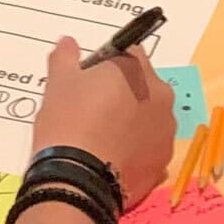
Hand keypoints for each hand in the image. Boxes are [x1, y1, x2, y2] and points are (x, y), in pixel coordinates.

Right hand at [32, 37, 176, 205]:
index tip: (89, 80)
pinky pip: (150, 145)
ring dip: (132, 120)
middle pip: (143, 85)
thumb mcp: (58, 84)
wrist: (78, 181)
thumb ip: (65, 57)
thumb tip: (67, 42)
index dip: (107, 64)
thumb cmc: (68, 123)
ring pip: (149, 116)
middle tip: (93, 110)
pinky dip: (136, 148)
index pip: (128, 53)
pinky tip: (112, 157)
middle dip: (124, 92)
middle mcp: (160, 96)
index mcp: (136, 70)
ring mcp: (165, 131)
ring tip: (102, 137)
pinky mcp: (163, 161)